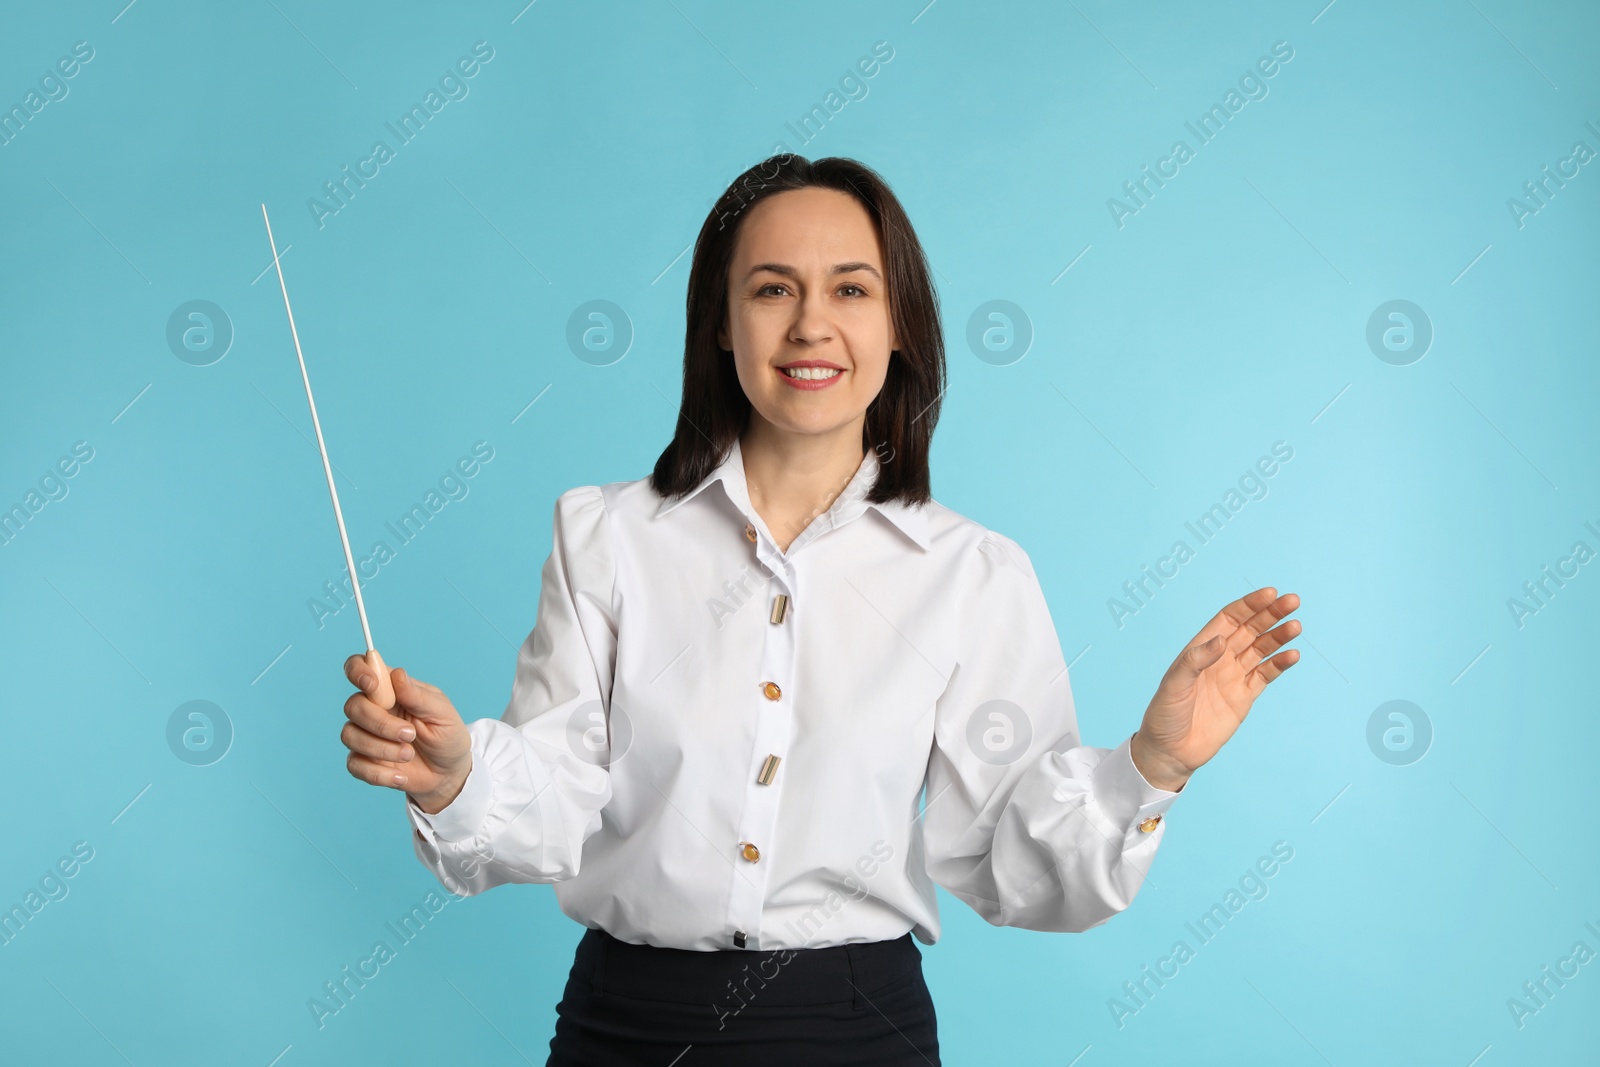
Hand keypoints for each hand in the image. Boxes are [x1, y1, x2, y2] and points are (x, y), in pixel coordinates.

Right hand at [341, 651, 472, 813]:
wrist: (449, 773)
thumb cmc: (447, 735)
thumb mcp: (442, 713)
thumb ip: (418, 695)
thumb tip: (397, 674)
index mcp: (391, 690)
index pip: (361, 668)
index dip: (358, 670)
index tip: (371, 684)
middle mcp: (373, 710)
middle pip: (353, 706)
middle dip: (379, 722)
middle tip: (410, 734)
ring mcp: (366, 736)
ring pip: (350, 735)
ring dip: (381, 749)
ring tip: (409, 754)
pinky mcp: (364, 762)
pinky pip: (355, 765)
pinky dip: (379, 773)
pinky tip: (401, 776)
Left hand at [1130, 587, 1301, 791]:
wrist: (1171, 751)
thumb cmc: (1165, 715)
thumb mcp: (1174, 684)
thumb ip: (1195, 661)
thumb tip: (1222, 640)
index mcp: (1201, 649)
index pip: (1230, 619)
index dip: (1249, 605)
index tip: (1270, 594)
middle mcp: (1220, 659)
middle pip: (1250, 630)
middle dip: (1270, 614)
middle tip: (1292, 601)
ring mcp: (1234, 677)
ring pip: (1261, 650)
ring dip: (1279, 637)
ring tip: (1296, 626)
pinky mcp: (1244, 697)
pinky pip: (1265, 676)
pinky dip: (1279, 665)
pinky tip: (1293, 655)